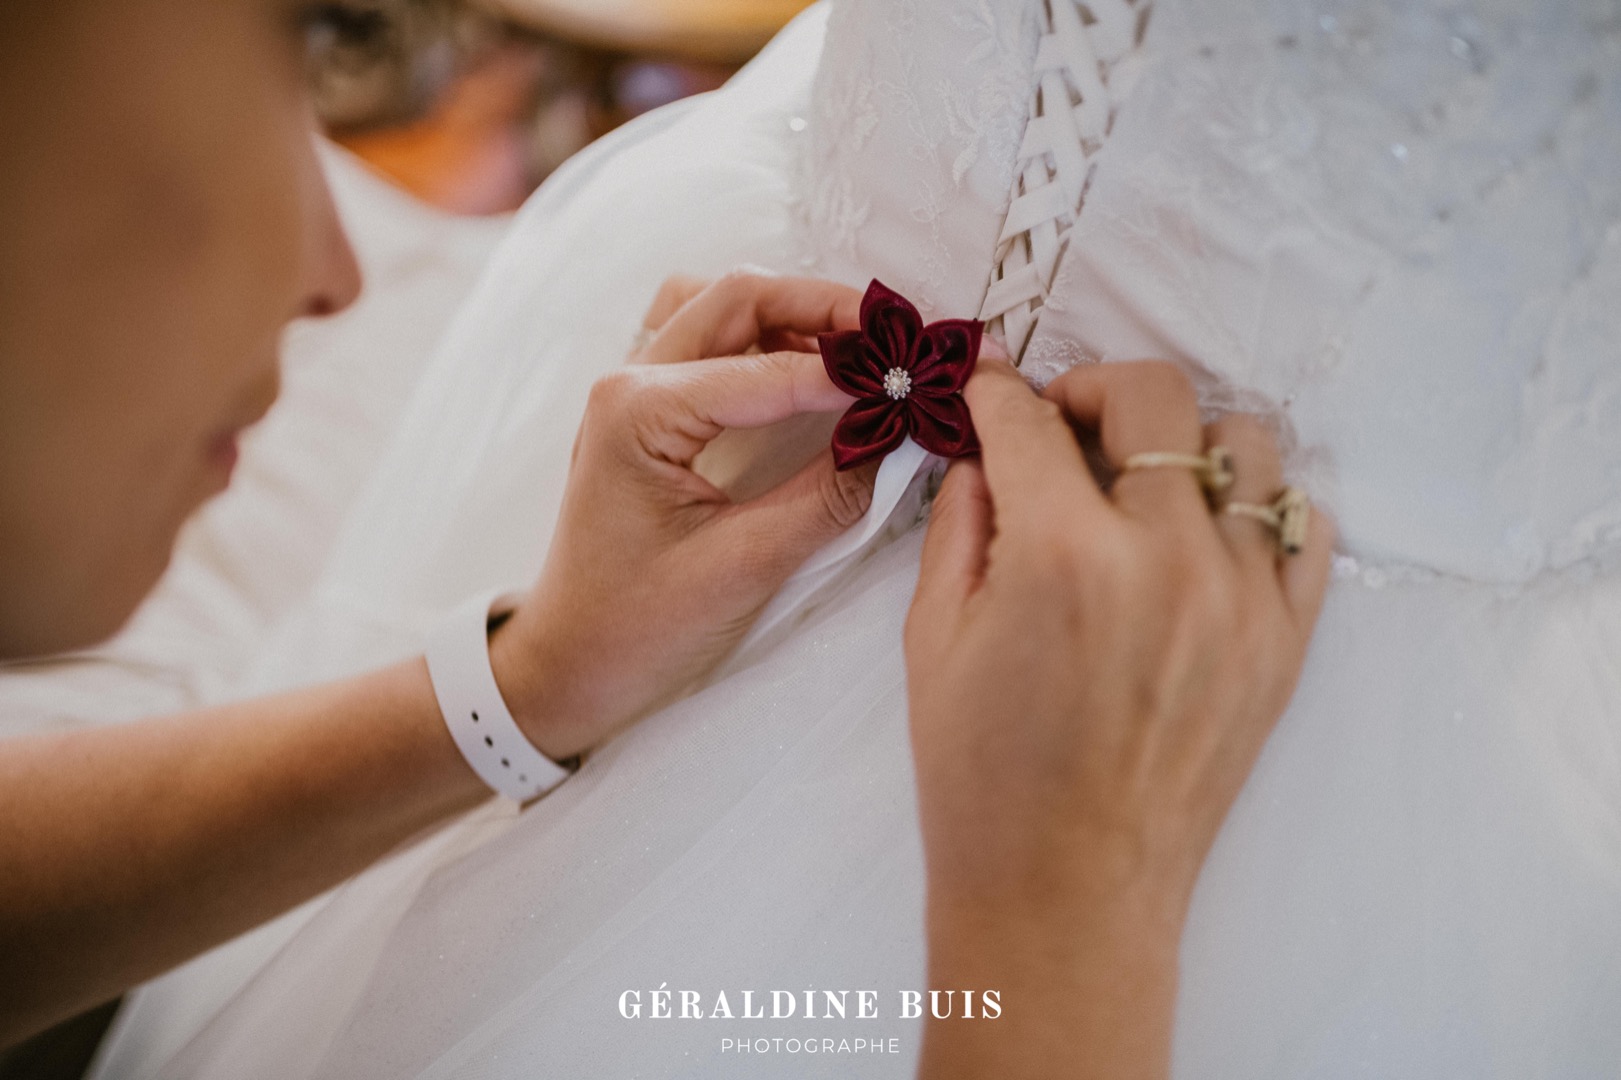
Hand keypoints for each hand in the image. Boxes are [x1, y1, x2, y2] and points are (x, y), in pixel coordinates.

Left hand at [491, 273, 879, 757]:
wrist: (570, 664)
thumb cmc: (638, 628)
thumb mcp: (745, 568)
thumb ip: (827, 498)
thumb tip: (898, 441)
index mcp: (640, 412)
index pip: (770, 367)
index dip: (851, 370)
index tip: (917, 379)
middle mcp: (629, 381)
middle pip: (740, 297)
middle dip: (826, 308)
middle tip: (898, 338)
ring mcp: (632, 389)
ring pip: (719, 304)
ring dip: (789, 311)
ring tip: (856, 349)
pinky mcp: (646, 409)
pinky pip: (706, 337)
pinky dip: (762, 335)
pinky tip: (806, 370)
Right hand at [905, 359, 1332, 1078]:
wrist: (1067, 895)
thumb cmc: (981, 778)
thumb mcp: (933, 639)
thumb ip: (962, 522)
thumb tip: (989, 452)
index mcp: (1062, 557)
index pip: (1031, 422)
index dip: (995, 394)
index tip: (987, 391)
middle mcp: (1168, 560)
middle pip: (1153, 397)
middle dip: (1090, 389)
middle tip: (1059, 427)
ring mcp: (1244, 600)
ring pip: (1245, 444)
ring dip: (1182, 442)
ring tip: (1141, 484)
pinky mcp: (1287, 641)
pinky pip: (1303, 526)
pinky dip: (1255, 508)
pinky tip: (1203, 536)